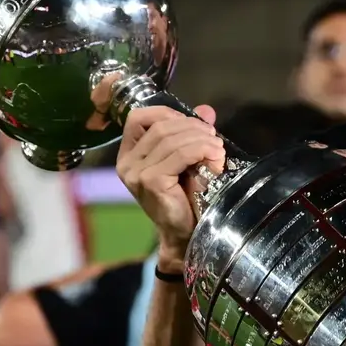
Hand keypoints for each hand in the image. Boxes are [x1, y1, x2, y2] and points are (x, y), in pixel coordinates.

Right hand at [116, 105, 224, 261]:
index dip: (167, 113)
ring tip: (218, 148)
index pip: (138, 118)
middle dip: (192, 127)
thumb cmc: (184, 198)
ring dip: (201, 139)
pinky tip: (214, 158)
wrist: (184, 234)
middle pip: (160, 127)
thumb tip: (206, 110)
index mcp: (129, 154)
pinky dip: (200, 150)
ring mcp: (136, 173)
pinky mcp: (151, 182)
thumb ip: (192, 134)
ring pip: (171, 140)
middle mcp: (127, 162)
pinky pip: (179, 155)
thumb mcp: (186, 160)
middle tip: (214, 136)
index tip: (193, 121)